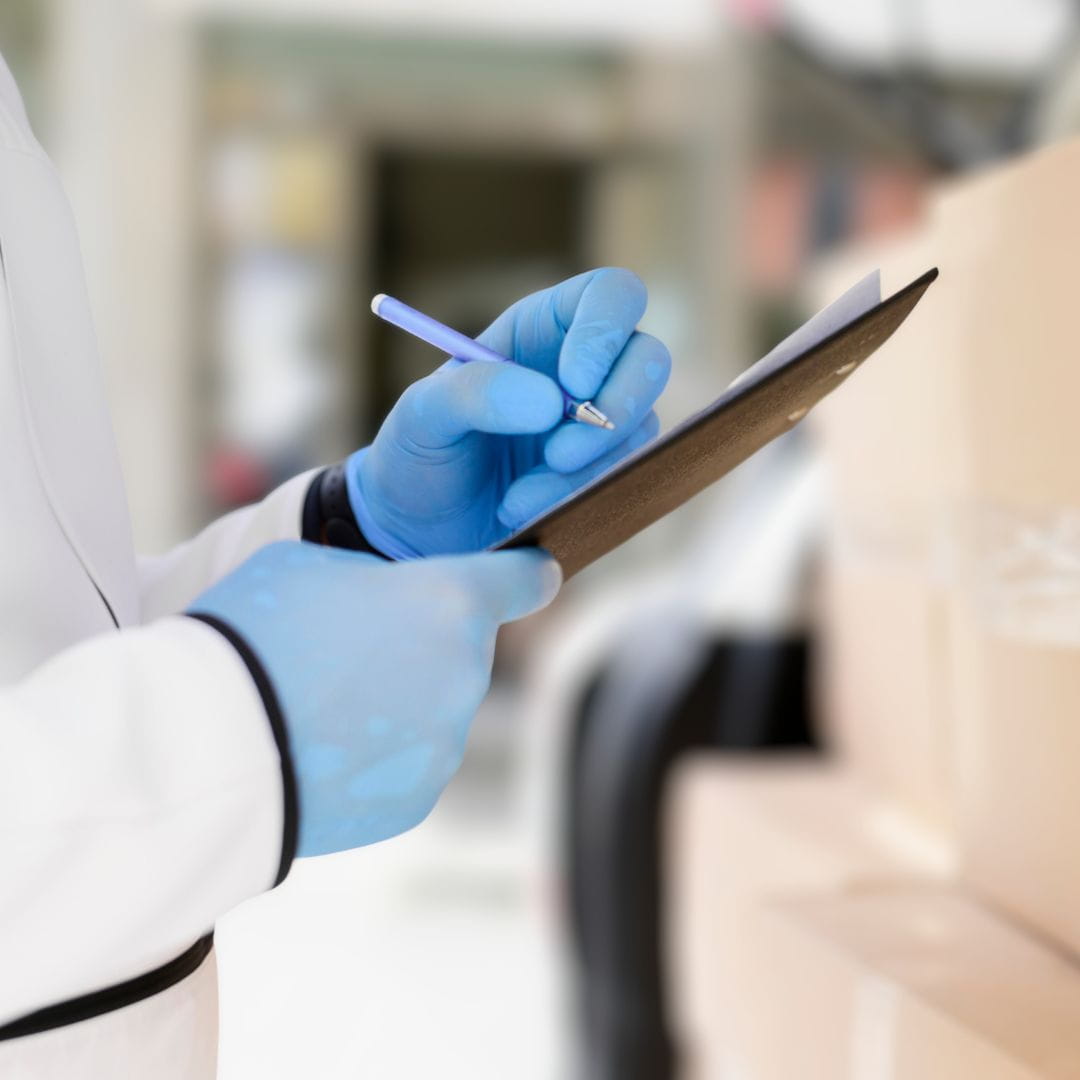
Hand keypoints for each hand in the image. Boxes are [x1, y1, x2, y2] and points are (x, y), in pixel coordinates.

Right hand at [188, 542, 559, 856]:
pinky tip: (322, 748)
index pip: (520, 581)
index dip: (527, 575)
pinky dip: (379, 755)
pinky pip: (408, 763)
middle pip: (459, 650)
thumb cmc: (255, 632)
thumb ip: (371, 578)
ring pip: (433, 710)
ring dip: (397, 703)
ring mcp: (445, 746)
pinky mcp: (417, 802)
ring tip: (321, 704)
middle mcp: (465, 677)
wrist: (209, 743)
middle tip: (346, 648)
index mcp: (450, 604)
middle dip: (419, 644)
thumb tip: (382, 601)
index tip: (538, 576)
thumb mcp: (310, 566)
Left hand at [348, 267, 670, 556]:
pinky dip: (577, 498)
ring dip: (588, 467)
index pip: (610, 296)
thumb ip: (472, 392)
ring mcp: (600, 426)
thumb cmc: (417, 455)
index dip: (606, 330)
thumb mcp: (421, 415)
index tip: (573, 384)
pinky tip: (523, 511)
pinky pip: (623, 479)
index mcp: (542, 328)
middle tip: (561, 451)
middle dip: (617, 406)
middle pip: (649, 359)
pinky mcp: (604, 475)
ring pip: (641, 428)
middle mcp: (584, 370)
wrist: (417, 529)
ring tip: (517, 498)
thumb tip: (552, 401)